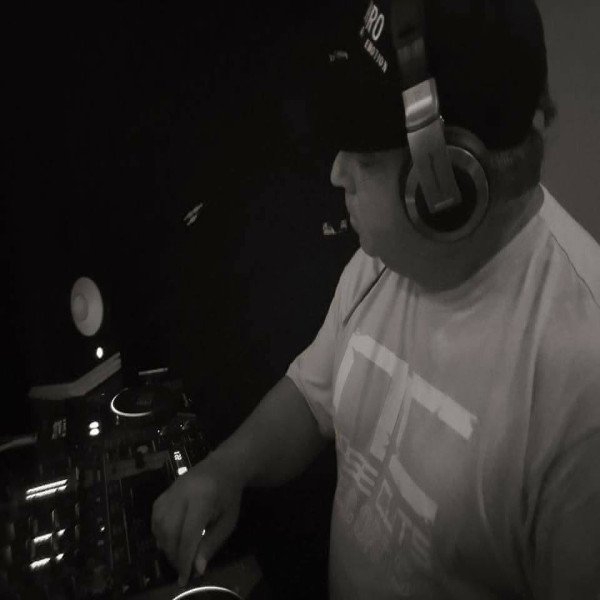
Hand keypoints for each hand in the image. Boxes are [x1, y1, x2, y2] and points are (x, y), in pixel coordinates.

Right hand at [151, 452, 244, 585]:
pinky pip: (155, 516)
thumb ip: (212, 543)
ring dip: (165, 544)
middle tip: (182, 568)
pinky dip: (159, 531)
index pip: (188, 534)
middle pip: (170, 530)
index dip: (185, 558)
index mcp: (202, 498)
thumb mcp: (228, 521)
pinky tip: (169, 539)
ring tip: (177, 555)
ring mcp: (171, 490)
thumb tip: (197, 568)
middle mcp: (183, 493)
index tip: (185, 577)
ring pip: (159, 524)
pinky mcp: (165, 491)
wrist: (223, 466)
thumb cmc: (229, 495)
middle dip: (174, 554)